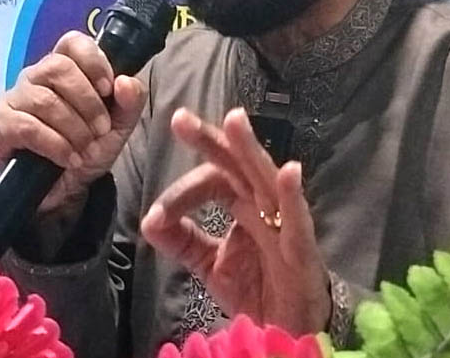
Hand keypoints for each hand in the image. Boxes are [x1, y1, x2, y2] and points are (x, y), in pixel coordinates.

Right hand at [0, 30, 146, 214]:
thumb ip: (130, 102)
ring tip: (85, 149)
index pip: (72, 42)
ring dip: (73, 128)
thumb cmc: (87, 149)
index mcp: (64, 69)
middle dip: (87, 101)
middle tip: (101, 129)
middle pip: (58, 67)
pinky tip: (69, 158)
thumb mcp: (118, 128)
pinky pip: (27, 127)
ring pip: (44, 99)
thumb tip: (125, 81)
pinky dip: (55, 145)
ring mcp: (15, 99)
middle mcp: (36, 77)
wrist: (65, 191)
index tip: (107, 89)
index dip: (93, 61)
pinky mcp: (1, 125)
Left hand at [140, 107, 330, 334]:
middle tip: (180, 119)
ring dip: (250, 150)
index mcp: (241, 204)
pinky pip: (298, 221)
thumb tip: (148, 220)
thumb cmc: (257, 289)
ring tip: (234, 120)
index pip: (211, 181)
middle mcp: (262, 205)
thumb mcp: (209, 264)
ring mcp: (284, 223)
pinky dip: (294, 196)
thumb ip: (182, 241)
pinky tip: (290, 171)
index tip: (156, 216)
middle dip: (210, 141)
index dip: (182, 193)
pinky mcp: (302, 249)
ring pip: (266, 180)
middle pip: (236, 165)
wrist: (288, 330)